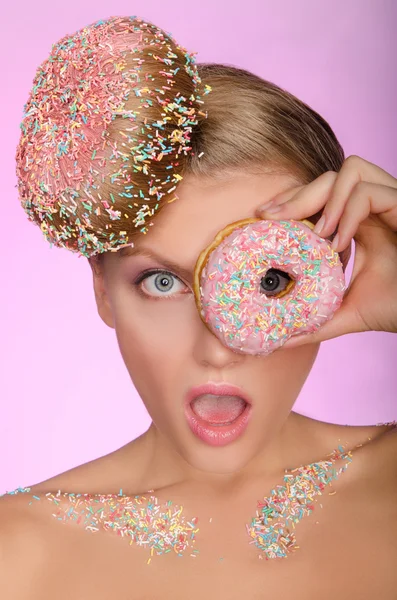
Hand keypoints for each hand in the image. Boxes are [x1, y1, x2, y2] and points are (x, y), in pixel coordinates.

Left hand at [255, 155, 396, 347]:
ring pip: (351, 169)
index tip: (263, 217)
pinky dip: (348, 213)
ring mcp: (390, 204)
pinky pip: (369, 192)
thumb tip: (281, 339)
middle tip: (272, 218)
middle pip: (330, 176)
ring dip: (325, 198)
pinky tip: (339, 242)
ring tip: (316, 233)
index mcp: (358, 225)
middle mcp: (373, 209)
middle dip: (297, 194)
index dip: (291, 200)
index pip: (321, 195)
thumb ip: (315, 321)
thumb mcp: (347, 312)